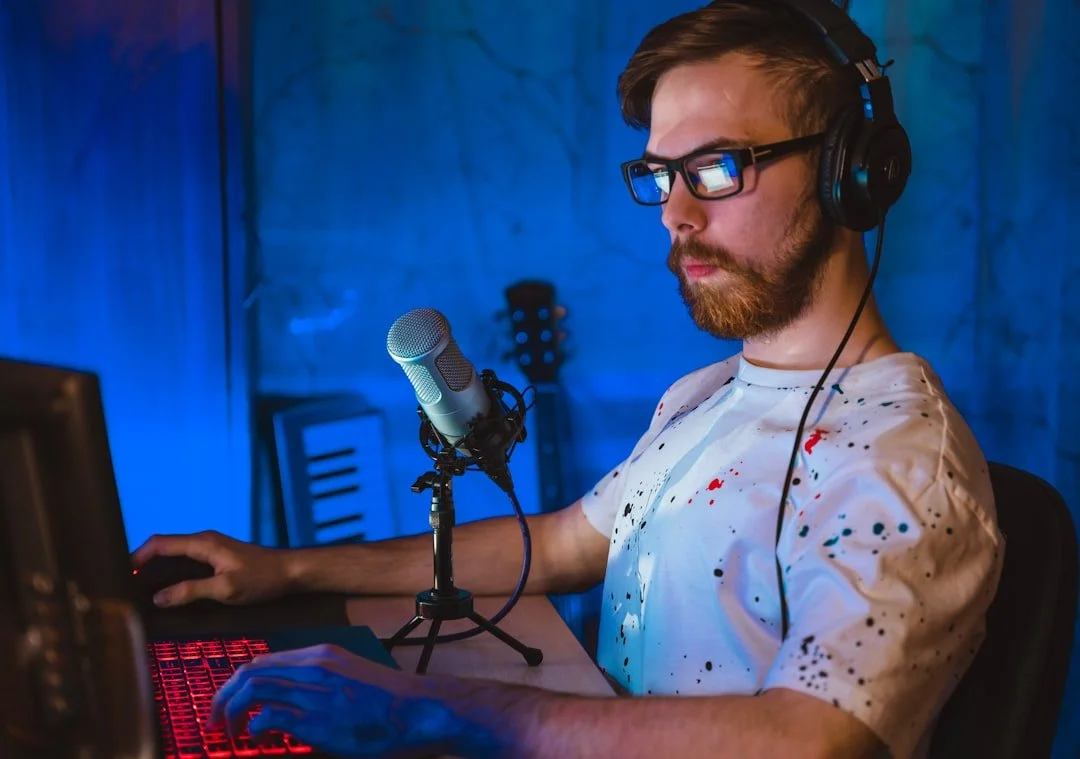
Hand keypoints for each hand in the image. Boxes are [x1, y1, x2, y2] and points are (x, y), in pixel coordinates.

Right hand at [131, 530, 295, 606]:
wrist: (290, 572)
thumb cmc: (261, 579)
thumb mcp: (226, 589)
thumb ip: (191, 591)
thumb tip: (158, 597)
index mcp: (203, 543)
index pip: (160, 543)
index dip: (136, 557)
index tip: (120, 574)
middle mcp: (203, 541)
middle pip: (163, 547)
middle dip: (142, 563)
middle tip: (124, 585)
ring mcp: (210, 548)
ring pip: (173, 555)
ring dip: (156, 569)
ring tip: (138, 589)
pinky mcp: (216, 558)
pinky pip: (185, 561)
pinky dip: (170, 571)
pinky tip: (166, 588)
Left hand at [210, 644, 464, 757]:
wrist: (419, 710)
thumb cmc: (390, 701)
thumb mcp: (350, 677)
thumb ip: (320, 681)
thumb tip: (290, 702)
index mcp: (321, 655)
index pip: (263, 660)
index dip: (237, 682)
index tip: (228, 701)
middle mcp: (313, 666)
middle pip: (249, 671)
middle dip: (223, 696)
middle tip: (216, 719)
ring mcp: (314, 691)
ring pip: (252, 688)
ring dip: (230, 711)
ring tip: (228, 732)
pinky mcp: (317, 718)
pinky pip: (269, 715)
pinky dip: (254, 726)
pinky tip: (256, 737)